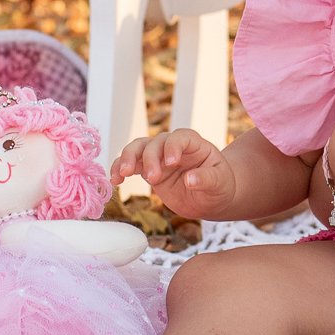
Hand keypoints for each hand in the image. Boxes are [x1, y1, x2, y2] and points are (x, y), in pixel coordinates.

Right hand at [110, 128, 236, 217]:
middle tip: (151, 179)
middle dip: (150, 158)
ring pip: (138, 148)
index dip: (173, 147)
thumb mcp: (219, 183)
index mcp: (194, 144)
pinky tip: (114, 180)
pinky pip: (130, 164)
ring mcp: (159, 156)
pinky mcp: (148, 169)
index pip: (180, 137)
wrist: (210, 197)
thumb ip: (207, 179)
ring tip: (122, 174)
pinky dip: (119, 168)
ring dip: (128, 158)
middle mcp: (174, 146)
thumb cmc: (219, 186)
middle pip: (156, 142)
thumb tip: (190, 180)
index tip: (171, 163)